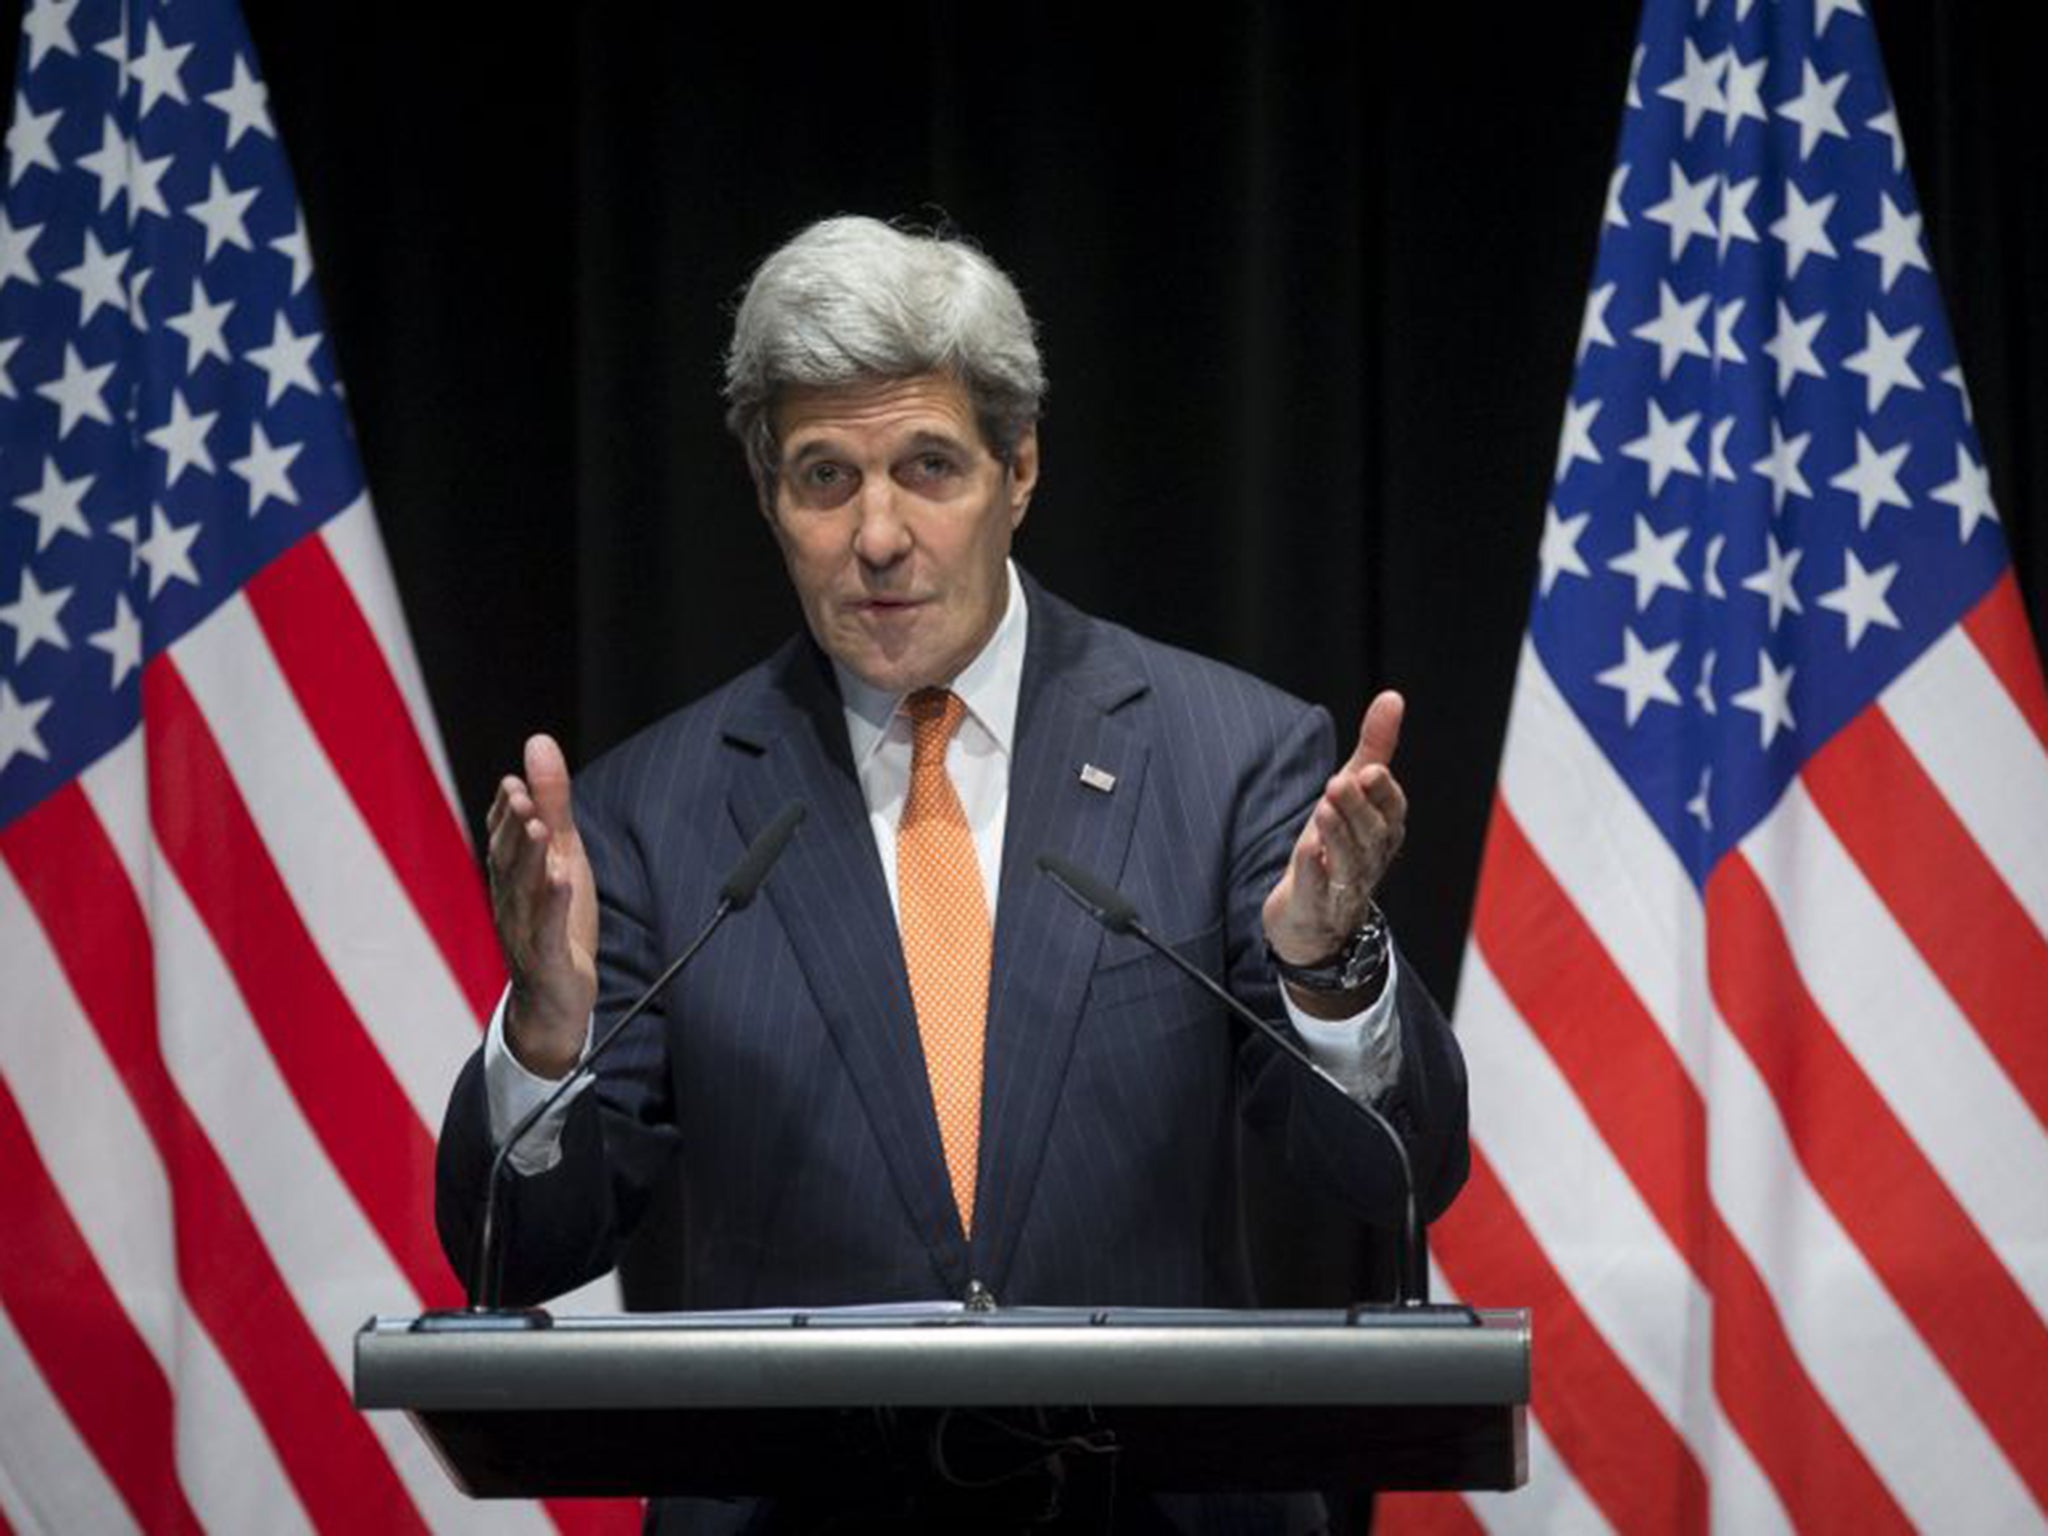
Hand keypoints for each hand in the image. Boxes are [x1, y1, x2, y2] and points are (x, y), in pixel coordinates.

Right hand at [485, 734, 598, 1077]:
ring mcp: (525, 930)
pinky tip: (562, 879)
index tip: (514, 783)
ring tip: (541, 829)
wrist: (555, 999)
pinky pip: (547, 929)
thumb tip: (538, 742)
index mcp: (512, 875)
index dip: (506, 813)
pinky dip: (553, 904)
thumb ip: (552, 801)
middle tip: (523, 798)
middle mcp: (511, 900)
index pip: (502, 839)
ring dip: (531, 859)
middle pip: (509, 861)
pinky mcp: (547, 958)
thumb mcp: (562, 853)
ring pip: (525, 892)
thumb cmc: (557, 918)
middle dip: (514, 829)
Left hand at [1262, 690, 1407, 968]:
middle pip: (1370, 833)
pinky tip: (1306, 854)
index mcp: (1383, 830)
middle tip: (1341, 782)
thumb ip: (1374, 748)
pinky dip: (1314, 873)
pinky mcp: (1315, 906)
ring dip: (1337, 835)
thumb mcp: (1353, 793)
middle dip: (1357, 808)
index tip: (1370, 769)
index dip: (1383, 792)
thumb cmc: (1338, 845)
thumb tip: (1392, 697)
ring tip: (1323, 807)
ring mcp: (1344, 885)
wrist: (1315, 918)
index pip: (1391, 809)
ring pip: (1347, 861)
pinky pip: (1318, 891)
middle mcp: (1370, 857)